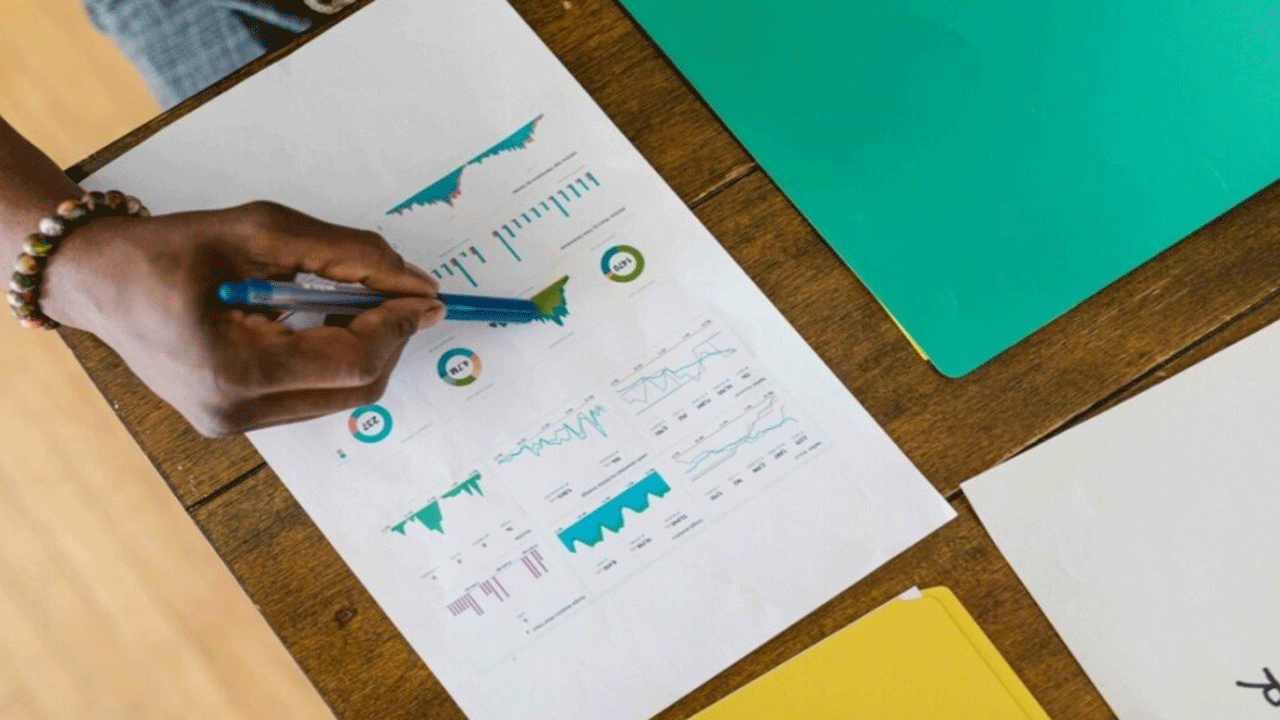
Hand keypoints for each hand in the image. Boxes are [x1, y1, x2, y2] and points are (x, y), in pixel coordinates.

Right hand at [41, 201, 443, 435]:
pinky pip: (311, 395)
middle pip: (356, 390)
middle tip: (406, 296)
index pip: (351, 363)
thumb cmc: (169, 248)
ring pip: (339, 397)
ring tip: (357, 300)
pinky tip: (323, 320)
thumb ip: (344, 253)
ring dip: (365, 349)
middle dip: (391, 341)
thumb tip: (415, 282)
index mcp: (233, 371)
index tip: (428, 295)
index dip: (399, 328)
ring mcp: (234, 424)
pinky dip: (334, 358)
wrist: (96, 280)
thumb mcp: (259, 230)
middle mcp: (234, 412)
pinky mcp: (235, 420)